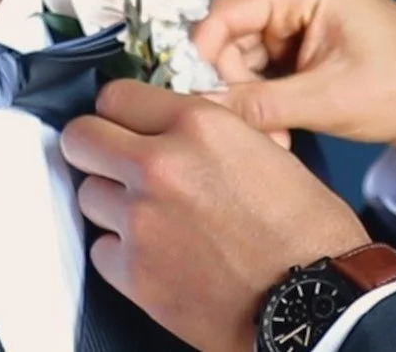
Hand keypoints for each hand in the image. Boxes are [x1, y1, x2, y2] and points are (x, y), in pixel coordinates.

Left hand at [62, 80, 371, 351]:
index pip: (116, 96)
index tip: (124, 125)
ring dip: (113, 204)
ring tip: (152, 219)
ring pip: (88, 195)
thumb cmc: (308, 231)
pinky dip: (122, 253)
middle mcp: (159, 165)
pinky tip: (158, 257)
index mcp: (198, 125)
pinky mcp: (132, 272)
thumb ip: (206, 137)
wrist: (314, 300)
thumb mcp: (265, 152)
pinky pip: (101, 250)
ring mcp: (139, 220)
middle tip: (115, 164)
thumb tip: (172, 135)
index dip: (119, 112)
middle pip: (81, 139)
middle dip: (95, 149)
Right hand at [193, 0, 395, 188]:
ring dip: (246, 101)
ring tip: (279, 137)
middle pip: (224, 38)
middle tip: (262, 136)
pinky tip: (281, 127)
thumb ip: (257, 104)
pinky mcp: (290, 35)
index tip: (207, 111)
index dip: (203, 63)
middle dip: (233, 90)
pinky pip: (252, 66)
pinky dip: (259, 99)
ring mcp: (289, 9)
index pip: (220, 14)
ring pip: (234, 58)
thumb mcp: (326, 100)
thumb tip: (197, 110)